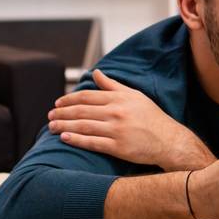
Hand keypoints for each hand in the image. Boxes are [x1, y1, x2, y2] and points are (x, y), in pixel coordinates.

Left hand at [49, 69, 214, 169]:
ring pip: (82, 126)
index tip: (57, 103)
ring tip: (51, 127)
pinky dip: (75, 140)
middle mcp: (116, 112)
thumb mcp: (134, 95)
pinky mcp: (118, 146)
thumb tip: (95, 72)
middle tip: (50, 116)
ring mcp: (116, 130)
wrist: (169, 140)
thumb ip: (112, 85)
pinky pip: (91, 142)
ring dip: (63, 126)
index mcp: (119, 98)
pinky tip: (64, 138)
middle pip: (81, 111)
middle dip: (62, 113)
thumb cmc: (151, 117)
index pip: (87, 96)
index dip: (69, 99)